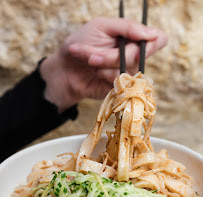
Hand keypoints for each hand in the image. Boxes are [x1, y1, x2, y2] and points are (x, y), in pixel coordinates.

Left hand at [40, 17, 167, 112]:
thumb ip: (127, 27)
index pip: (159, 40)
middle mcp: (133, 57)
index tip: (142, 42)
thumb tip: (153, 34)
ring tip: (89, 61)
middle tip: (93, 55)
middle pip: (138, 56)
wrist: (65, 69)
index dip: (154, 42)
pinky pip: (119, 83)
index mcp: (133, 38)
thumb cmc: (81, 43)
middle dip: (112, 55)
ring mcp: (126, 74)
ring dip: (103, 65)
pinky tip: (93, 74)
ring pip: (125, 70)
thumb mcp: (101, 26)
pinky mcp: (119, 88)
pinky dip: (102, 76)